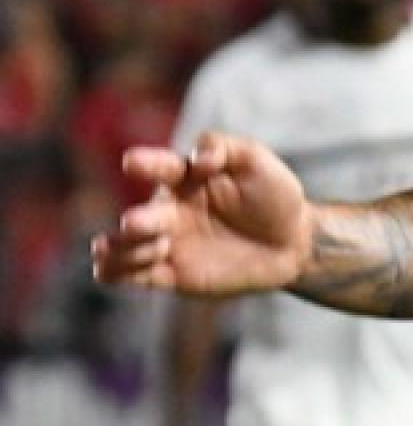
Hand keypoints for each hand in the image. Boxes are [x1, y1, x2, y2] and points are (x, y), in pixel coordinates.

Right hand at [92, 132, 312, 293]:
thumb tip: (199, 160)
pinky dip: (116, 272)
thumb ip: (225, 149)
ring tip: (148, 249)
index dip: (146, 164)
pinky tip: (108, 270)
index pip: (161, 168)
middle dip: (137, 220)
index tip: (132, 162)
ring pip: (125, 247)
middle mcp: (169, 209)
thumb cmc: (273, 195)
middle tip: (135, 224)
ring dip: (122, 249)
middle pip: (141, 215)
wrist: (291, 242)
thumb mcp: (256, 162)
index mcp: (185, 178)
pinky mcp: (171, 274)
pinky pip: (133, 276)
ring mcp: (167, 243)